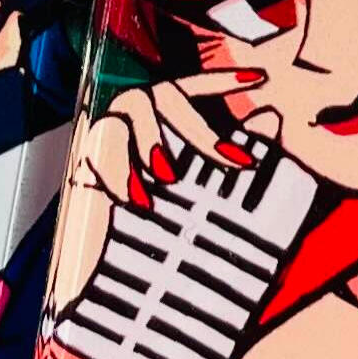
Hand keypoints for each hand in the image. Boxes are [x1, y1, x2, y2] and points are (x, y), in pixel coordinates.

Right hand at [49, 73, 265, 313]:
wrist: (115, 279)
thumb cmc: (161, 231)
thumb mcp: (203, 196)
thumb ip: (229, 155)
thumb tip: (270, 120)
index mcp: (165, 121)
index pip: (193, 89)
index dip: (222, 80)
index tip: (260, 79)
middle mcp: (139, 117)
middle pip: (167, 95)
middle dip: (201, 129)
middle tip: (231, 162)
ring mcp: (111, 132)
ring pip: (131, 106)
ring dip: (153, 138)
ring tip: (168, 178)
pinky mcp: (87, 155)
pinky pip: (102, 143)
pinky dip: (120, 170)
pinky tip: (134, 199)